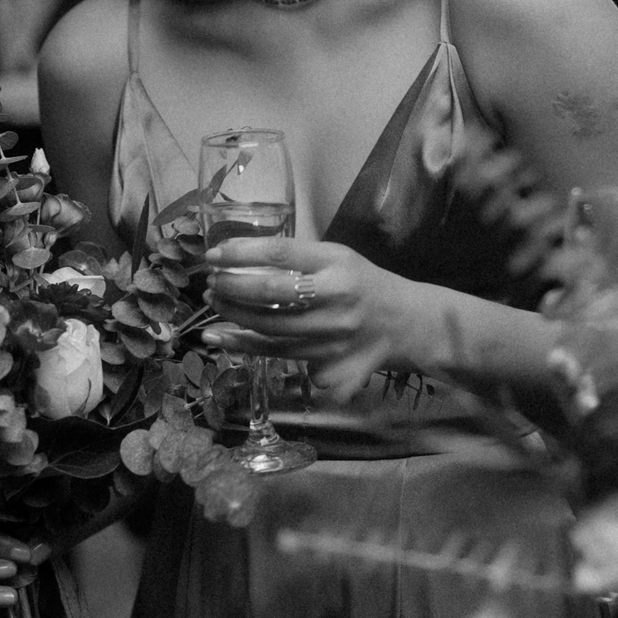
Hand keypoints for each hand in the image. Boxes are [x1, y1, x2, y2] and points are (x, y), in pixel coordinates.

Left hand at [202, 236, 412, 400]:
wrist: (407, 324)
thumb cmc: (364, 284)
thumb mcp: (339, 257)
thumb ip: (298, 259)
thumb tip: (238, 258)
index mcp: (337, 263)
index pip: (281, 253)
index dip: (241, 253)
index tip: (214, 255)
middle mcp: (337, 297)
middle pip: (273, 292)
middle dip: (233, 287)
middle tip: (210, 283)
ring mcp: (334, 335)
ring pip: (271, 329)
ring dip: (234, 317)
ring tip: (214, 305)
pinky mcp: (331, 364)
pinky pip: (279, 356)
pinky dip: (245, 346)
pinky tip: (222, 338)